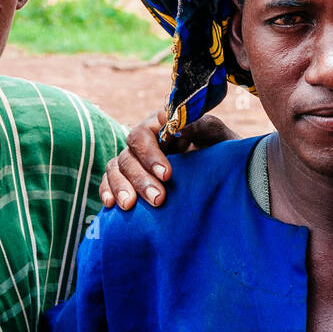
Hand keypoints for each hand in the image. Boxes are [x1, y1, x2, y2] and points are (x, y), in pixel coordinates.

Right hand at [99, 110, 239, 209]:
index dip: (151, 154)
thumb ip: (201, 126)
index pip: (144, 134)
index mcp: (162, 125)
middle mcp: (145, 140)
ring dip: (122, 187)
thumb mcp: (217, 137)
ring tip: (130, 206)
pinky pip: (110, 181)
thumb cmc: (222, 150)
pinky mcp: (129, 178)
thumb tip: (180, 126)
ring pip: (116, 168)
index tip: (167, 176)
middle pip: (129, 155)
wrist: (224, 172)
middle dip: (141, 179)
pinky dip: (107, 190)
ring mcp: (135, 159)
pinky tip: (111, 205)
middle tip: (158, 199)